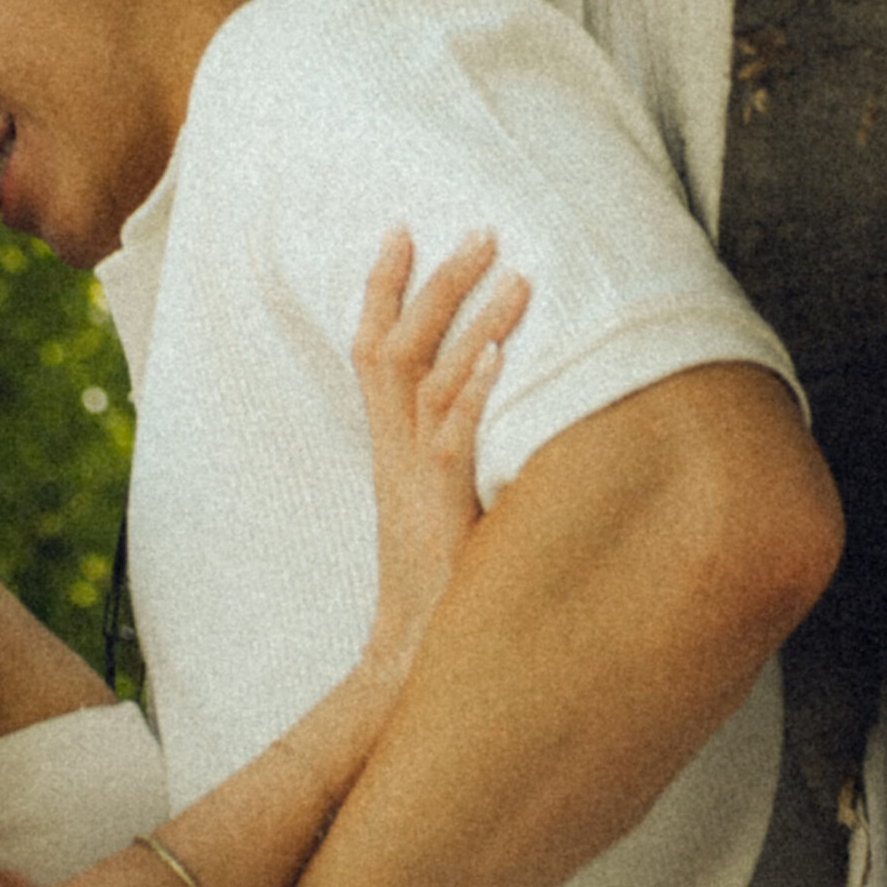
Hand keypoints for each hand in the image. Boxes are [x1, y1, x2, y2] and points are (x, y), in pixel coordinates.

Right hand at [353, 229, 528, 662]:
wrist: (414, 657)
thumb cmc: (442, 585)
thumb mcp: (447, 505)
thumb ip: (463, 454)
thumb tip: (508, 405)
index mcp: (390, 448)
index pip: (372, 351)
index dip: (383, 289)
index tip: (402, 230)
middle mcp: (395, 454)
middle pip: (394, 348)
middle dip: (434, 283)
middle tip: (480, 229)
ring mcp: (415, 480)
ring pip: (426, 380)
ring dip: (471, 321)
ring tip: (514, 271)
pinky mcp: (440, 510)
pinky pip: (452, 438)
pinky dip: (474, 391)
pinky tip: (504, 354)